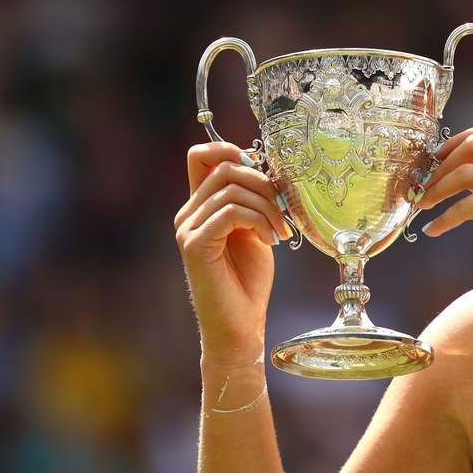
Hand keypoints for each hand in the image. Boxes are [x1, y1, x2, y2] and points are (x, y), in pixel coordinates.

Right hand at [174, 142, 289, 368]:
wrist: (240, 324)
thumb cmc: (249, 279)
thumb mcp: (257, 229)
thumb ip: (254, 201)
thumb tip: (267, 170)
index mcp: (201, 205)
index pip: (201, 155)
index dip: (230, 149)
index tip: (262, 170)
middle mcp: (188, 213)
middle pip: (225, 167)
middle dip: (264, 183)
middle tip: (284, 211)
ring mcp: (188, 228)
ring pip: (230, 189)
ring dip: (267, 206)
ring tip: (281, 231)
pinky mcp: (195, 245)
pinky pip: (230, 212)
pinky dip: (258, 221)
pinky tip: (271, 240)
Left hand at [418, 120, 472, 294]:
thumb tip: (456, 168)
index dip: (460, 138)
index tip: (439, 155)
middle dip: (443, 161)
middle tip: (425, 179)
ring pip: (463, 171)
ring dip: (437, 188)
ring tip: (423, 203)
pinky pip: (462, 204)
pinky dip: (444, 218)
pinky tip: (433, 229)